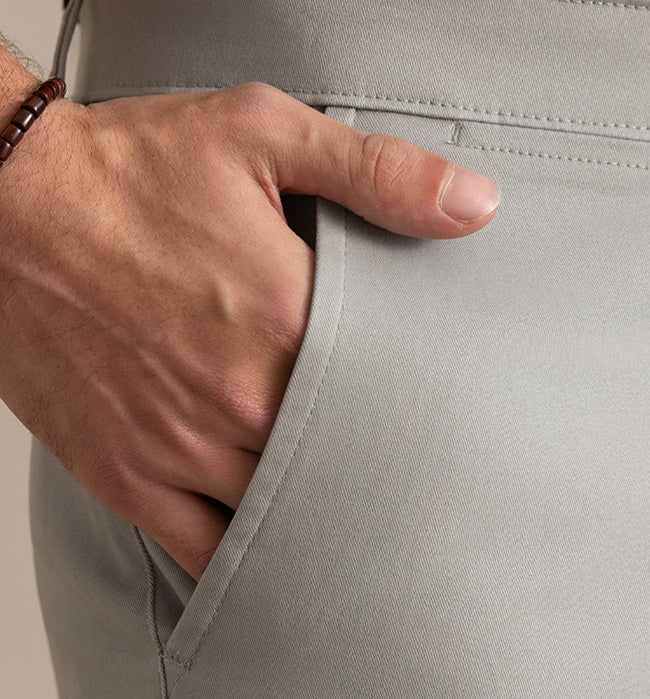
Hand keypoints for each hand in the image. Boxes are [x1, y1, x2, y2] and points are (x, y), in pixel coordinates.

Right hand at [0, 80, 499, 577]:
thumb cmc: (128, 165)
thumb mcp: (260, 132)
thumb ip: (377, 173)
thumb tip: (476, 204)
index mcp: (282, 315)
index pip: (390, 397)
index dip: (427, 419)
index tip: (455, 430)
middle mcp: (235, 395)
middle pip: (342, 470)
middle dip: (382, 479)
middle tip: (428, 496)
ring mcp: (177, 445)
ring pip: (282, 522)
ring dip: (323, 525)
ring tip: (367, 529)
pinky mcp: (125, 476)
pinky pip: (205, 554)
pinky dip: (250, 566)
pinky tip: (285, 558)